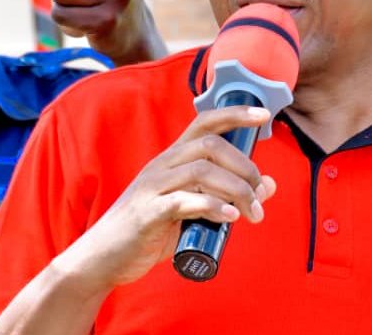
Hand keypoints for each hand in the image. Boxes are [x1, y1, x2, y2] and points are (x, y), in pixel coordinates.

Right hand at [51, 106, 276, 296]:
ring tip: (252, 213)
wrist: (103, 258)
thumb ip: (226, 196)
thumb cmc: (150, 231)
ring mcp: (152, 188)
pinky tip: (230, 217)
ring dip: (236, 190)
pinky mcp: (147, 214)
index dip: (235, 114)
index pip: (204, 122)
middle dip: (244, 167)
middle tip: (260, 195)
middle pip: (210, 146)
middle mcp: (162, 166)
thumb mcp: (192, 210)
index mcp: (172, 159)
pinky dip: (212, 207)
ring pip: (201, 171)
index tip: (264, 115)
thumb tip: (268, 186)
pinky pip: (183, 201)